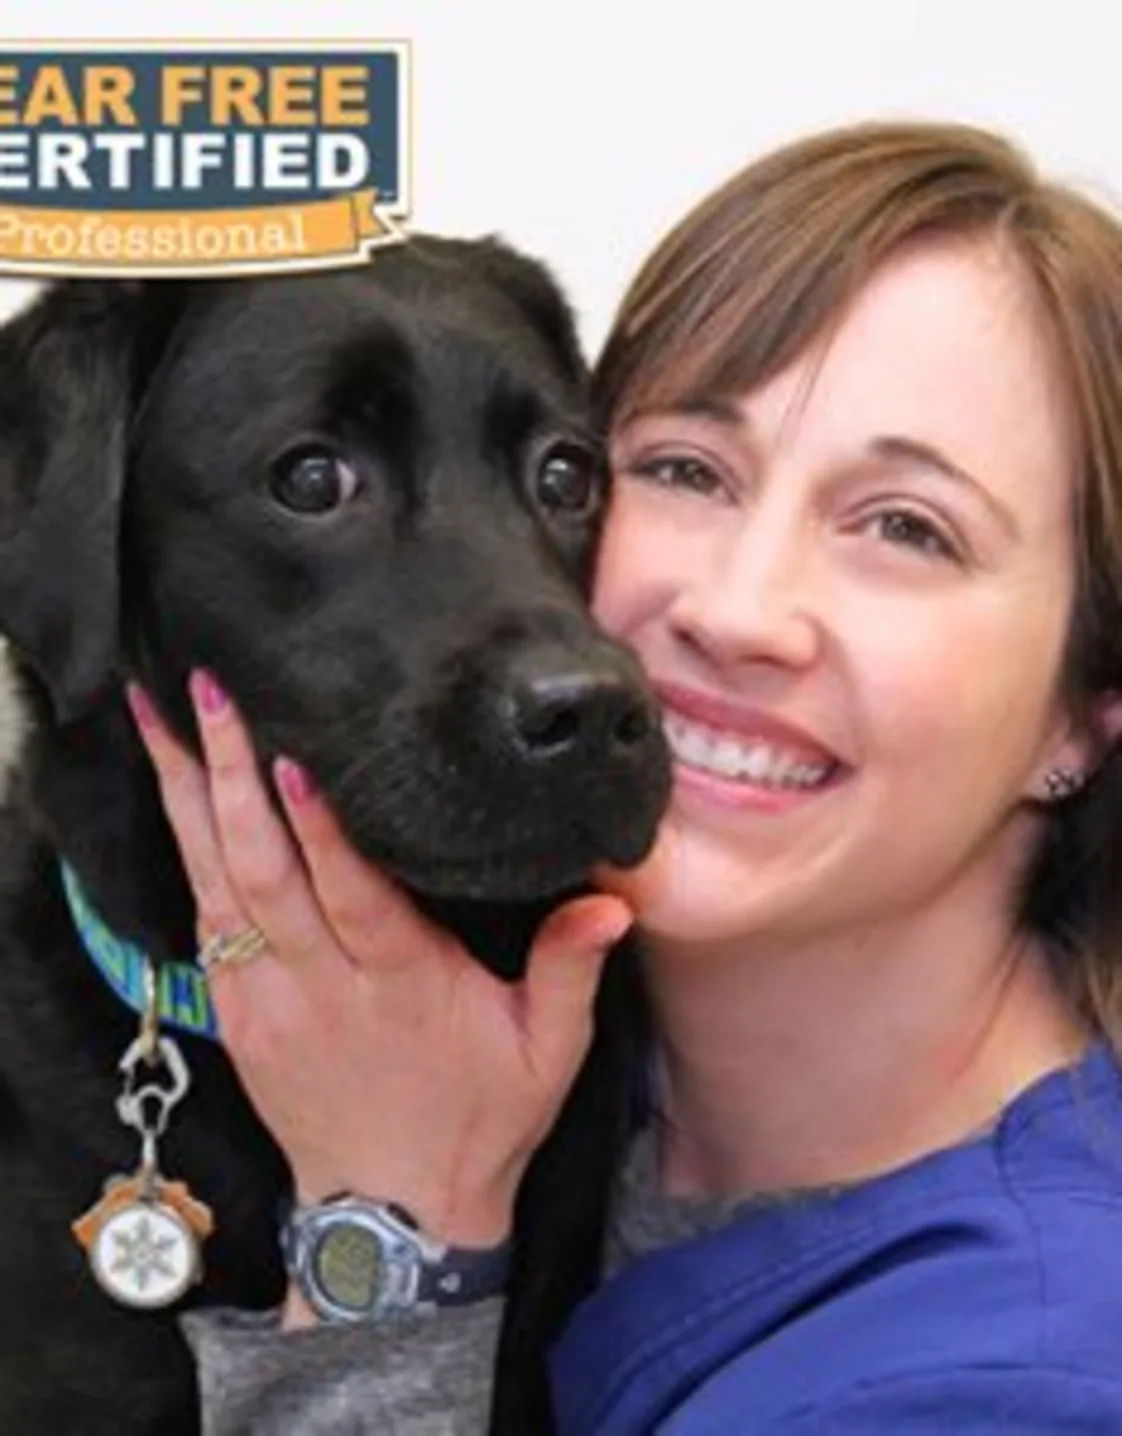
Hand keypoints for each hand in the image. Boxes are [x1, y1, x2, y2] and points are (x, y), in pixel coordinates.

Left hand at [128, 672, 632, 1252]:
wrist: (393, 1213)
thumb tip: (609, 901)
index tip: (293, 757)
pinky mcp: (237, 1015)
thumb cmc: (479, 1119)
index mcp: (399, 987)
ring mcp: (267, 1001)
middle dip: (229, 777)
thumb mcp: (550, 1051)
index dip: (320, 828)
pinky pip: (202, 922)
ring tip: (159, 716)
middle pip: (264, 873)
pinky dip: (184, 852)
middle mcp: (320, 987)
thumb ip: (571, 969)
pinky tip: (172, 793)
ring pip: (215, 887)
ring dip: (187, 799)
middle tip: (208, 693)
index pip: (352, 896)